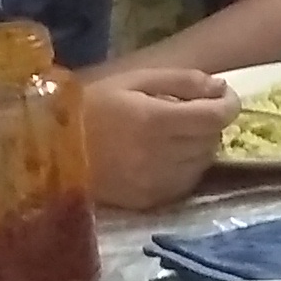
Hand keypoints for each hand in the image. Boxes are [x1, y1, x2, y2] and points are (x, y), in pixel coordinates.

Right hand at [81, 65, 236, 208]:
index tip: (224, 96)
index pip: (215, 116)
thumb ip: (182, 81)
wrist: (51, 149)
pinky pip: (185, 183)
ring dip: (199, 146)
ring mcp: (155, 182)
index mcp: (156, 120)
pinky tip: (166, 156)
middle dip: (210, 122)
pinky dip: (186, 168)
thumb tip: (220, 87)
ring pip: (202, 163)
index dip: (228, 104)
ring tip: (177, 133)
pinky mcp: (148, 201)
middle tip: (193, 111)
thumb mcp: (134, 80)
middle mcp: (161, 155)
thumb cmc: (91, 106)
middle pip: (212, 139)